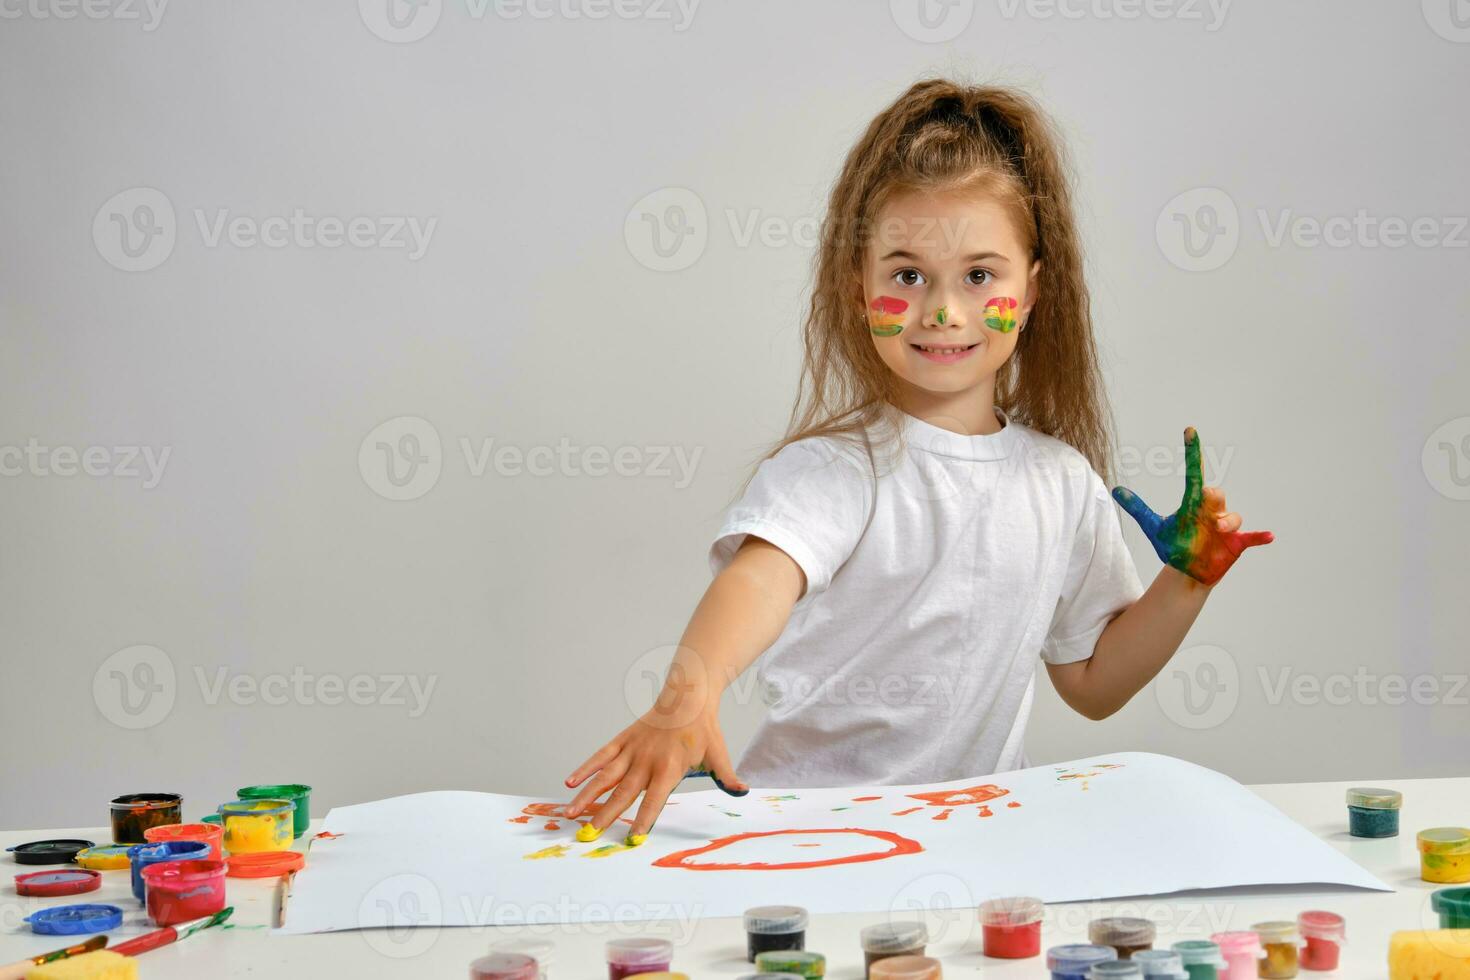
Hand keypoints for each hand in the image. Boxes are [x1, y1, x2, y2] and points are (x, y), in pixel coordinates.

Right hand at [563, 708, 746, 844]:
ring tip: (570, 813)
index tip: (632, 837)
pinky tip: (569, 782)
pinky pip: (600, 756)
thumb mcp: (718, 754)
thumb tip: (742, 792)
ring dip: (587, 796)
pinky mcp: (623, 740)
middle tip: (588, 833)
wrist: (687, 696)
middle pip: (623, 792)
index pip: (654, 799)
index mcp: (669, 768)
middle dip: (605, 814)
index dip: (644, 819)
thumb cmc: (703, 729)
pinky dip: (585, 769)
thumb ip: (726, 776)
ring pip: (605, 776)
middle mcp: (646, 761)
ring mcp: (631, 750)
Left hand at [1112, 426, 1273, 585]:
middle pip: (1216, 494)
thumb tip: (1115, 490)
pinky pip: (1251, 537)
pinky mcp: (1236, 543)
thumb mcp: (1154, 528)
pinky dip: (1260, 536)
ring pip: (1232, 516)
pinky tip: (1269, 536)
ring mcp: (1225, 527)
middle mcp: (1210, 512)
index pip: (1193, 474)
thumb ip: (1138, 509)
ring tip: (1220, 529)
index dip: (1192, 453)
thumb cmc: (1175, 545)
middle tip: (1206, 498)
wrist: (1188, 571)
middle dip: (1213, 497)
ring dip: (1228, 520)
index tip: (1190, 431)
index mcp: (1192, 504)